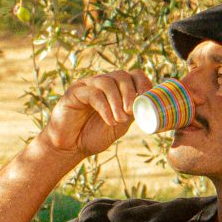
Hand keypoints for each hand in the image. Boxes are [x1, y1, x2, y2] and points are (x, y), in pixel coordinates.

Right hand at [39, 70, 159, 160]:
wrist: (70, 147)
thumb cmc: (94, 135)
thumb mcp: (120, 124)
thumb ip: (132, 112)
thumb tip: (150, 103)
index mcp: (115, 89)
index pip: (133, 75)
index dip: (143, 82)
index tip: (147, 97)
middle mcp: (102, 83)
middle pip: (121, 75)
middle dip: (130, 92)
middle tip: (131, 111)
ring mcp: (87, 85)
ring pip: (107, 82)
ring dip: (117, 101)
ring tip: (119, 119)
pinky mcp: (74, 92)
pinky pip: (93, 93)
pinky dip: (104, 107)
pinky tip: (109, 120)